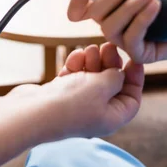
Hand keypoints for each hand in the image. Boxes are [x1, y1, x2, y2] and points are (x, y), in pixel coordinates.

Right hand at [13, 42, 143, 137]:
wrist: (31, 113)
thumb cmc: (69, 105)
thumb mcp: (103, 86)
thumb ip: (116, 77)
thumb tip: (117, 73)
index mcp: (111, 118)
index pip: (132, 99)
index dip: (135, 78)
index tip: (133, 59)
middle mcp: (95, 114)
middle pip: (111, 86)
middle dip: (110, 64)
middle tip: (107, 47)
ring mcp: (76, 105)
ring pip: (91, 78)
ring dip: (91, 62)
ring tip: (88, 51)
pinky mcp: (59, 96)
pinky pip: (73, 77)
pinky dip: (75, 66)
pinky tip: (74, 59)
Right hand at [67, 0, 166, 63]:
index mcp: (111, 7)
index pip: (83, 6)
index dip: (79, 0)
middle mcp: (114, 25)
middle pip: (95, 13)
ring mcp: (126, 41)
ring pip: (109, 28)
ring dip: (128, 8)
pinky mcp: (141, 55)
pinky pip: (131, 40)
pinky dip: (141, 20)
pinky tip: (156, 6)